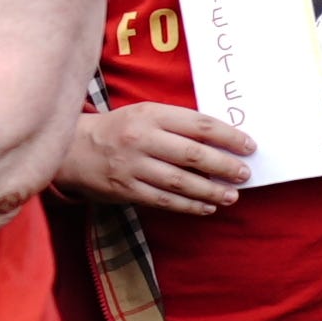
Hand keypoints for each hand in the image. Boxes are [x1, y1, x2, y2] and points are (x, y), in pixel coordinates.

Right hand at [64, 101, 257, 217]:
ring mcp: (133, 166)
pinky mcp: (126, 190)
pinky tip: (206, 207)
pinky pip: (164, 200)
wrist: (73, 148)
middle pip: (192, 154)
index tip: (249, 146)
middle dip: (224, 165)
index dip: (228, 136)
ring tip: (231, 195)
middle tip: (244, 173)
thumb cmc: (120, 129)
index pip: (199, 125)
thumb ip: (178, 124)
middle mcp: (142, 139)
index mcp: (151, 114)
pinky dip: (189, 205)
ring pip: (180, 181)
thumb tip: (222, 140)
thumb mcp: (146, 114)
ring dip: (210, 190)